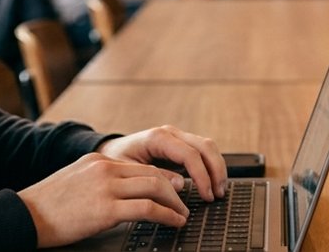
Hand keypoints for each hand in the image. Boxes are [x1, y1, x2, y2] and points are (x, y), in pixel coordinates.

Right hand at [18, 152, 188, 247]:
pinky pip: (148, 208)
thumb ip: (98, 180)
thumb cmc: (46, 206)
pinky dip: (167, 215)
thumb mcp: (75, 182)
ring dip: (175, 203)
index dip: (162, 178)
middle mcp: (105, 168)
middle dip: (174, 190)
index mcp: (98, 160)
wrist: (24, 215)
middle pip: (152, 174)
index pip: (140, 166)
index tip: (174, 189)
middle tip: (184, 203)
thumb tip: (120, 193)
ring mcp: (106, 186)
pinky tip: (174, 222)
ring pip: (155, 187)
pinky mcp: (106, 208)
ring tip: (182, 215)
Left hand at [99, 125, 227, 201]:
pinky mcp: (180, 144)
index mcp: (157, 138)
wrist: (110, 151)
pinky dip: (211, 166)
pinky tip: (212, 182)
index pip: (189, 154)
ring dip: (217, 168)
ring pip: (208, 146)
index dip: (202, 176)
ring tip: (218, 190)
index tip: (206, 195)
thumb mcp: (128, 172)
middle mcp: (170, 134)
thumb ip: (155, 177)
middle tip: (217, 195)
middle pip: (204, 146)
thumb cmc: (116, 161)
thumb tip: (181, 184)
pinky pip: (202, 151)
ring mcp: (177, 137)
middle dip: (215, 171)